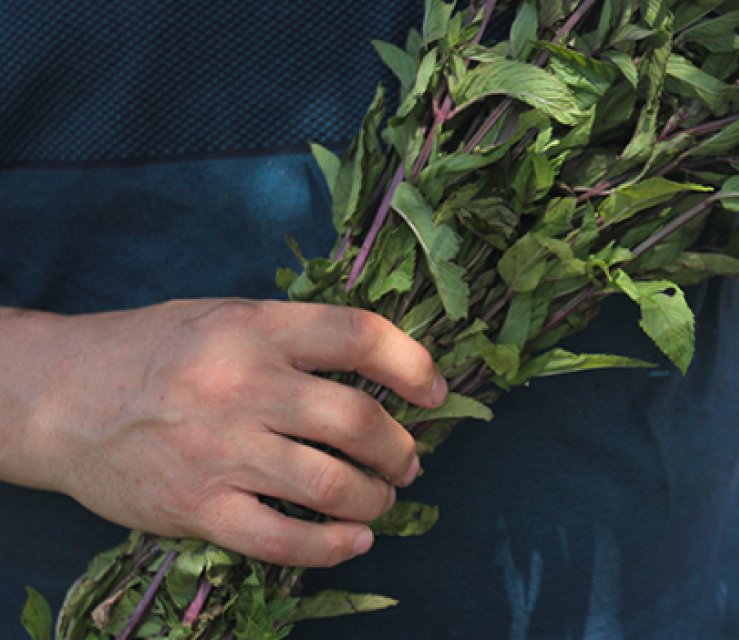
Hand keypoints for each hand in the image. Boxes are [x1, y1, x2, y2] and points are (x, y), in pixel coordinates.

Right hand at [0, 299, 445, 566]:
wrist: (61, 399)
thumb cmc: (156, 352)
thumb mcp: (228, 319)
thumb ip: (297, 339)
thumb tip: (385, 371)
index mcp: (256, 330)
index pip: (360, 337)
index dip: (414, 365)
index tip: (434, 392)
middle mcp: (242, 387)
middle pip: (357, 422)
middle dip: (400, 448)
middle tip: (407, 460)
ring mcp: (219, 452)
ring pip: (331, 486)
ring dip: (375, 499)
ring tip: (382, 498)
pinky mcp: (196, 508)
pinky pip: (284, 541)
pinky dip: (334, 546)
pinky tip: (355, 540)